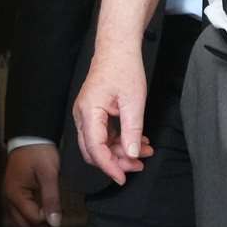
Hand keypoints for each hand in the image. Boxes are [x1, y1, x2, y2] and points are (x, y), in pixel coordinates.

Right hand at [2, 143, 61, 226]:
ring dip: (36, 220)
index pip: (31, 219)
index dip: (47, 218)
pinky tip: (44, 205)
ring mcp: (9, 195)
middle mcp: (9, 198)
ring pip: (21, 219)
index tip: (60, 210)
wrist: (31, 135)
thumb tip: (55, 221)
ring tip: (52, 209)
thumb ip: (51, 199)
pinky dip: (32, 212)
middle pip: (23, 225)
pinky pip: (21, 210)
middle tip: (56, 214)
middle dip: (40, 224)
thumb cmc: (39, 152)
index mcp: (15, 195)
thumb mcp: (49, 174)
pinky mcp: (14, 191)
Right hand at [71, 46, 153, 186]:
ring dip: (120, 150)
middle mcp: (82, 116)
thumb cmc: (124, 69)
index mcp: (88, 112)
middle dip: (116, 161)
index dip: (109, 166)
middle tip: (139, 165)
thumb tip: (132, 154)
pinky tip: (137, 141)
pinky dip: (119, 140)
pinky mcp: (93, 112)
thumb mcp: (134, 101)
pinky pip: (103, 133)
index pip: (95, 149)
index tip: (122, 178)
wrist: (118, 48)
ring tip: (144, 151)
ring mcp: (86, 114)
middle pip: (94, 150)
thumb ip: (132, 130)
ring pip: (99, 143)